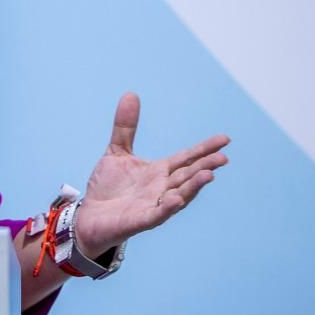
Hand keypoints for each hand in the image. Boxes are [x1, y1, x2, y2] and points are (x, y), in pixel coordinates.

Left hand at [71, 93, 228, 255]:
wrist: (89, 216)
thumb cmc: (107, 187)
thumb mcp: (117, 152)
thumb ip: (125, 126)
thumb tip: (131, 94)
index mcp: (159, 171)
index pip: (186, 157)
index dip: (204, 149)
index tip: (225, 139)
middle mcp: (162, 188)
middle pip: (187, 175)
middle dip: (205, 166)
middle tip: (223, 157)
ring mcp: (153, 205)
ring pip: (179, 195)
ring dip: (193, 187)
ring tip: (209, 175)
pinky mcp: (141, 220)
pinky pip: (157, 214)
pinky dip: (167, 207)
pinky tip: (176, 200)